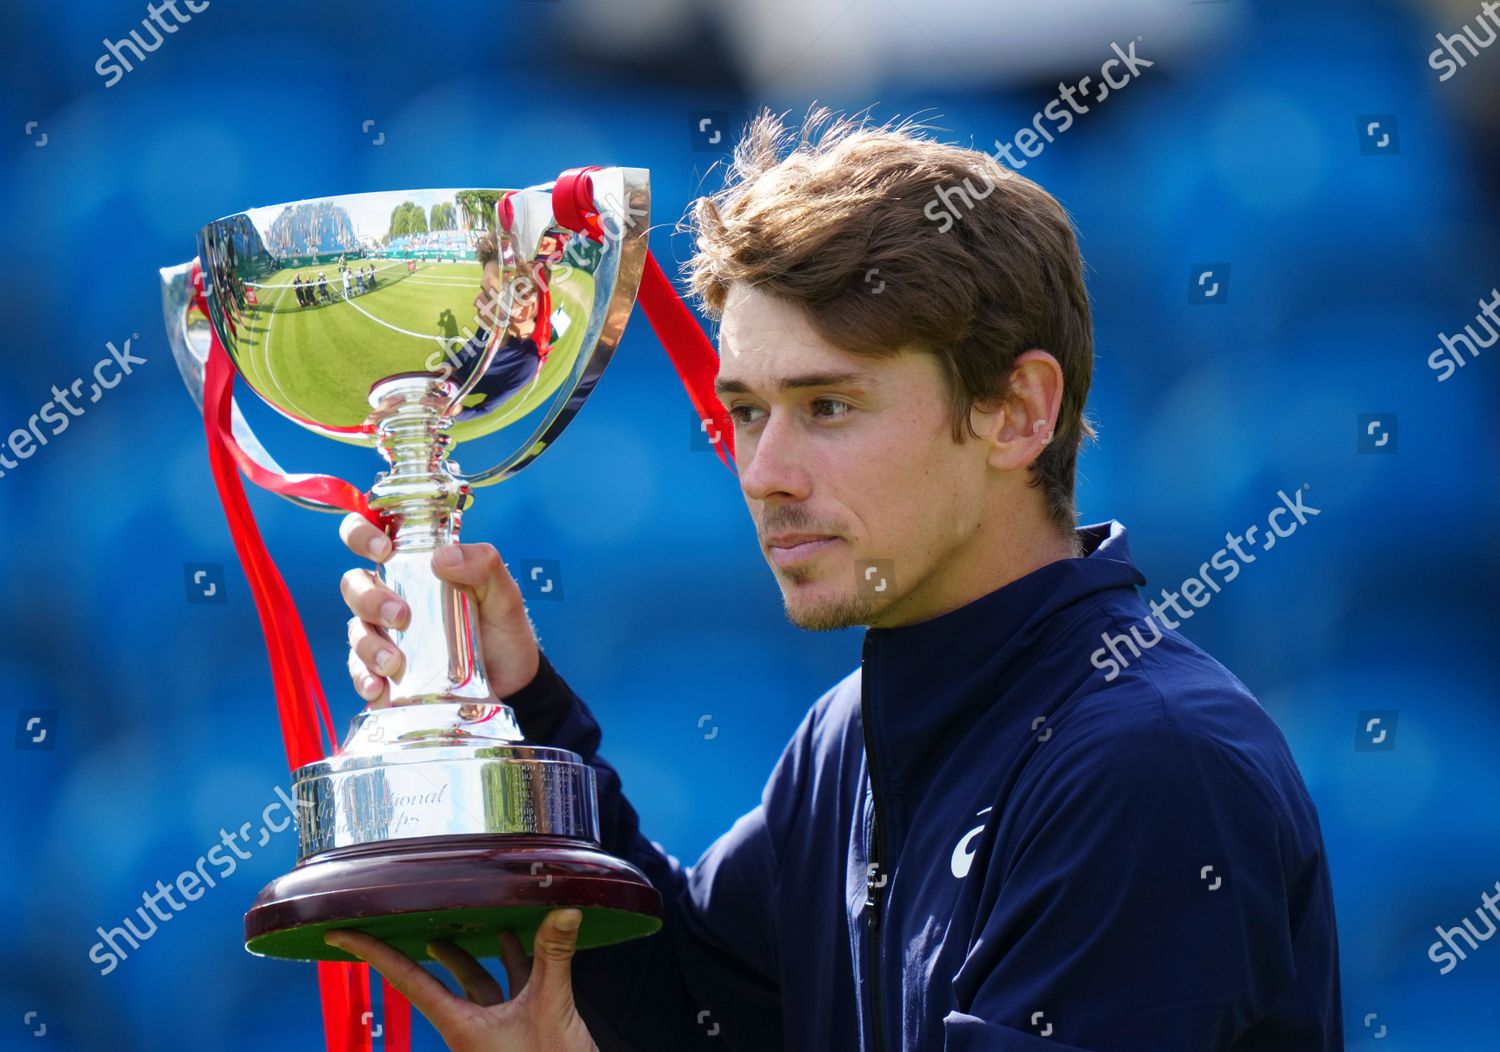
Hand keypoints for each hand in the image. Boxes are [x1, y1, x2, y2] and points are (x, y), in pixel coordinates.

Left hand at [325, 909, 596, 1051]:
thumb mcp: (550, 1008)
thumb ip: (553, 957)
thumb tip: (564, 911)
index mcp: (460, 1025)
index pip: (406, 981)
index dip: (372, 954)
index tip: (340, 935)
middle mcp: (469, 1025)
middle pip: (439, 977)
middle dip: (425, 947)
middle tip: (411, 915)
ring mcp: (493, 1027)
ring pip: (476, 981)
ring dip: (474, 950)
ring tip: (466, 917)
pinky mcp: (518, 1027)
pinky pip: (509, 987)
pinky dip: (512, 961)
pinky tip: (516, 939)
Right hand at [339, 513, 540, 705]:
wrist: (513, 682)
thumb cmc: (502, 628)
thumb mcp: (503, 593)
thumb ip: (484, 565)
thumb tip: (443, 556)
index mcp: (414, 568)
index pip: (370, 538)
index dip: (362, 534)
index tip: (382, 550)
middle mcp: (390, 596)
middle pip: (354, 585)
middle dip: (368, 598)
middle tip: (400, 616)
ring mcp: (384, 635)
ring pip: (356, 630)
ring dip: (368, 645)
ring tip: (394, 663)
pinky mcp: (384, 672)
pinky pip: (360, 672)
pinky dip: (364, 679)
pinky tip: (378, 688)